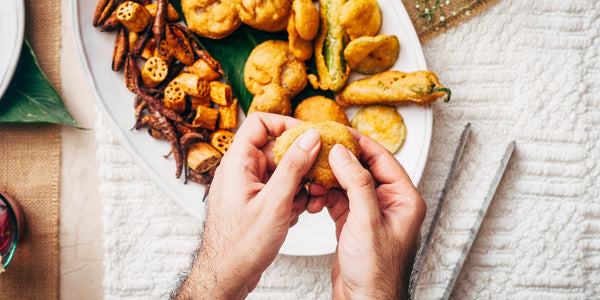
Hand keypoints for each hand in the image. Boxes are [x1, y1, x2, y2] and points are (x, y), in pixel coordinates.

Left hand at [175, 113, 320, 298]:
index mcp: (238, 162)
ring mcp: (248, 186)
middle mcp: (241, 170)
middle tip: (316, 176)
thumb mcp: (275, 202)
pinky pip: (278, 187)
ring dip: (297, 184)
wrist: (228, 275)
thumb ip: (293, 166)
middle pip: (275, 148)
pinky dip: (290, 198)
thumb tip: (310, 137)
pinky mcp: (254, 201)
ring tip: (303, 203)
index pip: (260, 123)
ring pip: (280, 170)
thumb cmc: (242, 245)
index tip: (309, 136)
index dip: (286, 124)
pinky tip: (292, 215)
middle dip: (299, 162)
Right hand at [307, 130, 425, 298]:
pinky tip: (313, 194)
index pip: (382, 159)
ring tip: (312, 175)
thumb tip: (343, 154)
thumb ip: (357, 184)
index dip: (359, 143)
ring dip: (328, 179)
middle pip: (362, 169)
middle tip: (320, 148)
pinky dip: (324, 195)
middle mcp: (388, 204)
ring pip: (347, 183)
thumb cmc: (376, 273)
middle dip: (339, 160)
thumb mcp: (367, 222)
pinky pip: (338, 199)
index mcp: (403, 199)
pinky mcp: (353, 224)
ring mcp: (370, 214)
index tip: (339, 131)